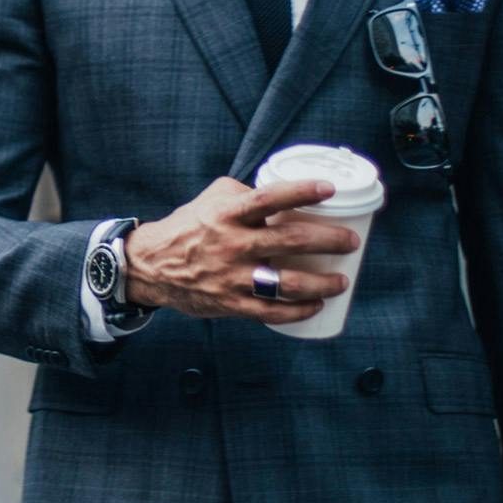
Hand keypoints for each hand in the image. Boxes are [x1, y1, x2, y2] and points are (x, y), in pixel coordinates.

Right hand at [123, 176, 357, 324]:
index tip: (329, 189)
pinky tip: (316, 306)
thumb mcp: (214, 198)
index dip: (302, 192)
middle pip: (290, 240)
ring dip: (321, 283)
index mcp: (228, 214)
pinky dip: (298, 311)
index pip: (269, 198)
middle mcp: (232, 245)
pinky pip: (271, 312)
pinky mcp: (231, 304)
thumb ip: (247, 192)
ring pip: (287, 283)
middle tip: (350, 242)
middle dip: (328, 241)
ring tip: (342, 280)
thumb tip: (285, 193)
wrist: (153, 266)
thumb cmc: (190, 226)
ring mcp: (232, 277)